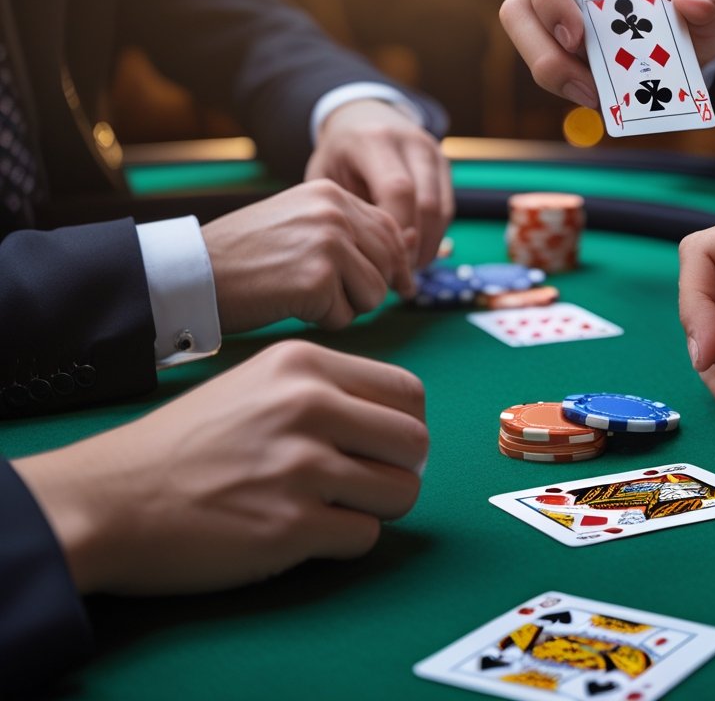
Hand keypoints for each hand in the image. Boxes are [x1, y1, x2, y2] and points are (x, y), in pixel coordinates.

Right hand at [12, 340, 427, 594]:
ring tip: (332, 507)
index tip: (378, 446)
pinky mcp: (291, 525)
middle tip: (362, 483)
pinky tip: (304, 532)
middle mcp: (308, 406)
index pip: (409, 391)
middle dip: (399, 469)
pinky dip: (345, 541)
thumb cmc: (186, 445)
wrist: (109, 500)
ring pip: (403, 491)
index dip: (403, 424)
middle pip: (415, 442)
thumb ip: (326, 391)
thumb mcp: (257, 385)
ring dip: (377, 507)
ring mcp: (301, 467)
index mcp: (304, 364)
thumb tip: (398, 420)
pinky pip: (366, 536)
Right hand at [202, 179, 411, 332]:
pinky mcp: (318, 280)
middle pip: (389, 263)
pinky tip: (289, 306)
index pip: (391, 230)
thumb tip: (409, 251)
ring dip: (346, 306)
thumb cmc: (244, 255)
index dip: (391, 263)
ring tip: (304, 296)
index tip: (393, 284)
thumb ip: (350, 230)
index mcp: (331, 193)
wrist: (190, 272)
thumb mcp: (299, 223)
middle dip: (368, 287)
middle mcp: (335, 211)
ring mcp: (328, 244)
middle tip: (328, 294)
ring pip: (375, 294)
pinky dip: (322, 321)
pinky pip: (346, 317)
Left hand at [308, 99, 453, 266]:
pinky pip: (447, 208)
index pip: (398, 191)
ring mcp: (433, 151)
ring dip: (428, 245)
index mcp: (374, 140)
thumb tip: (368, 260)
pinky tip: (417, 254)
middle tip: (397, 276)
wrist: (363, 117)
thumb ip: (345, 212)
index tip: (383, 264)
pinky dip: (435, 235)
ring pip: (442, 209)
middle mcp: (410, 141)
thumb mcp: (326, 177)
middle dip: (415, 245)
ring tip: (407, 270)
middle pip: (426, 203)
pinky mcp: (445, 164)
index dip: (397, 233)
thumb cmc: (339, 156)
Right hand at [499, 0, 714, 106]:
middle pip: (517, 9)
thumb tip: (693, 5)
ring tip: (598, 97)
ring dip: (555, 76)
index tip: (576, 34)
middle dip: (541, 49)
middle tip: (584, 80)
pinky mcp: (561, 54)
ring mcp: (553, 19)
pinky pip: (551, 74)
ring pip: (527, 45)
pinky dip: (573, 90)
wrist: (694, 33)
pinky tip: (606, 102)